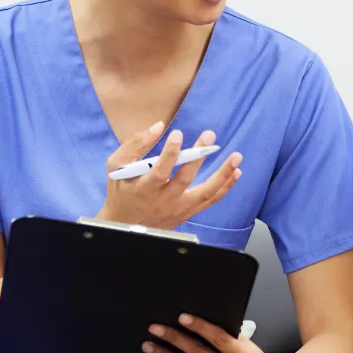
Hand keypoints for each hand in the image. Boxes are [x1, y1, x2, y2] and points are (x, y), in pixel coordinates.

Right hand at [99, 124, 242, 231]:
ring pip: (204, 194)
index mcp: (144, 189)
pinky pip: (209, 201)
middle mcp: (163, 201)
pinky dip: (224, 187)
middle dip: (198, 156)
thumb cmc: (121, 191)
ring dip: (223, 175)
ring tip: (236, 157)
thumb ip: (135, 144)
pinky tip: (235, 173)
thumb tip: (158, 126)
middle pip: (185, 180)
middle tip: (209, 135)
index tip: (177, 134)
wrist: (124, 226)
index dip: (170, 154)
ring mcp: (177, 209)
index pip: (159, 172)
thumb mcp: (115, 165)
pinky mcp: (187, 213)